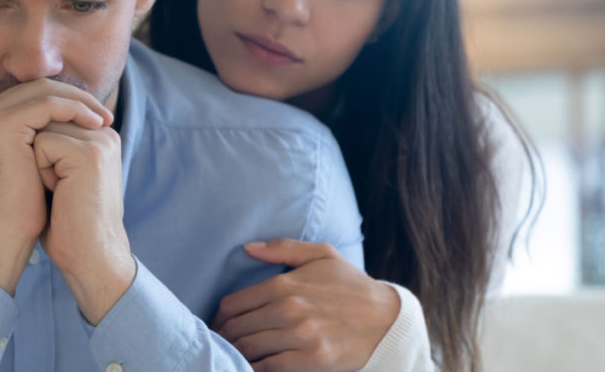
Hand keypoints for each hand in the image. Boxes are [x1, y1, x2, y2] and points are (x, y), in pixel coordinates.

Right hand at [0, 78, 113, 295]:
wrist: (2, 235)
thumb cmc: (21, 207)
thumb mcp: (31, 162)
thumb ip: (40, 135)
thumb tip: (74, 118)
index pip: (31, 94)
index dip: (66, 100)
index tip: (95, 116)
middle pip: (38, 87)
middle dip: (76, 97)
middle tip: (105, 115)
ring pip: (44, 91)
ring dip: (80, 102)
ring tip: (104, 120)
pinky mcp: (0, 125)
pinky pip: (47, 104)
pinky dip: (74, 110)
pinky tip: (94, 124)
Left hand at [35, 121, 133, 325]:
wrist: (89, 257)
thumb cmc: (68, 223)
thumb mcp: (59, 175)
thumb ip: (51, 147)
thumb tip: (20, 127)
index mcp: (100, 137)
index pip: (50, 118)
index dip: (38, 153)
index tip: (59, 186)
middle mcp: (104, 134)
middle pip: (44, 120)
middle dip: (37, 156)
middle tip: (60, 190)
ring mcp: (99, 141)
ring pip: (40, 130)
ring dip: (37, 163)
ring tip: (60, 191)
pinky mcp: (88, 153)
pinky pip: (42, 143)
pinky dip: (40, 171)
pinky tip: (59, 193)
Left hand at [211, 239, 399, 371]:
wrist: (388, 319)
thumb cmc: (352, 286)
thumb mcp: (322, 255)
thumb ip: (283, 248)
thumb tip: (248, 248)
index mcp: (284, 285)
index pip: (232, 304)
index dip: (219, 317)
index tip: (219, 324)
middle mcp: (289, 310)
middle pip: (236, 329)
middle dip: (223, 338)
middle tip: (221, 343)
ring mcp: (301, 336)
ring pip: (249, 349)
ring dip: (235, 354)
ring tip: (232, 355)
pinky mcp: (313, 360)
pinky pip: (270, 368)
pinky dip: (255, 369)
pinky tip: (252, 366)